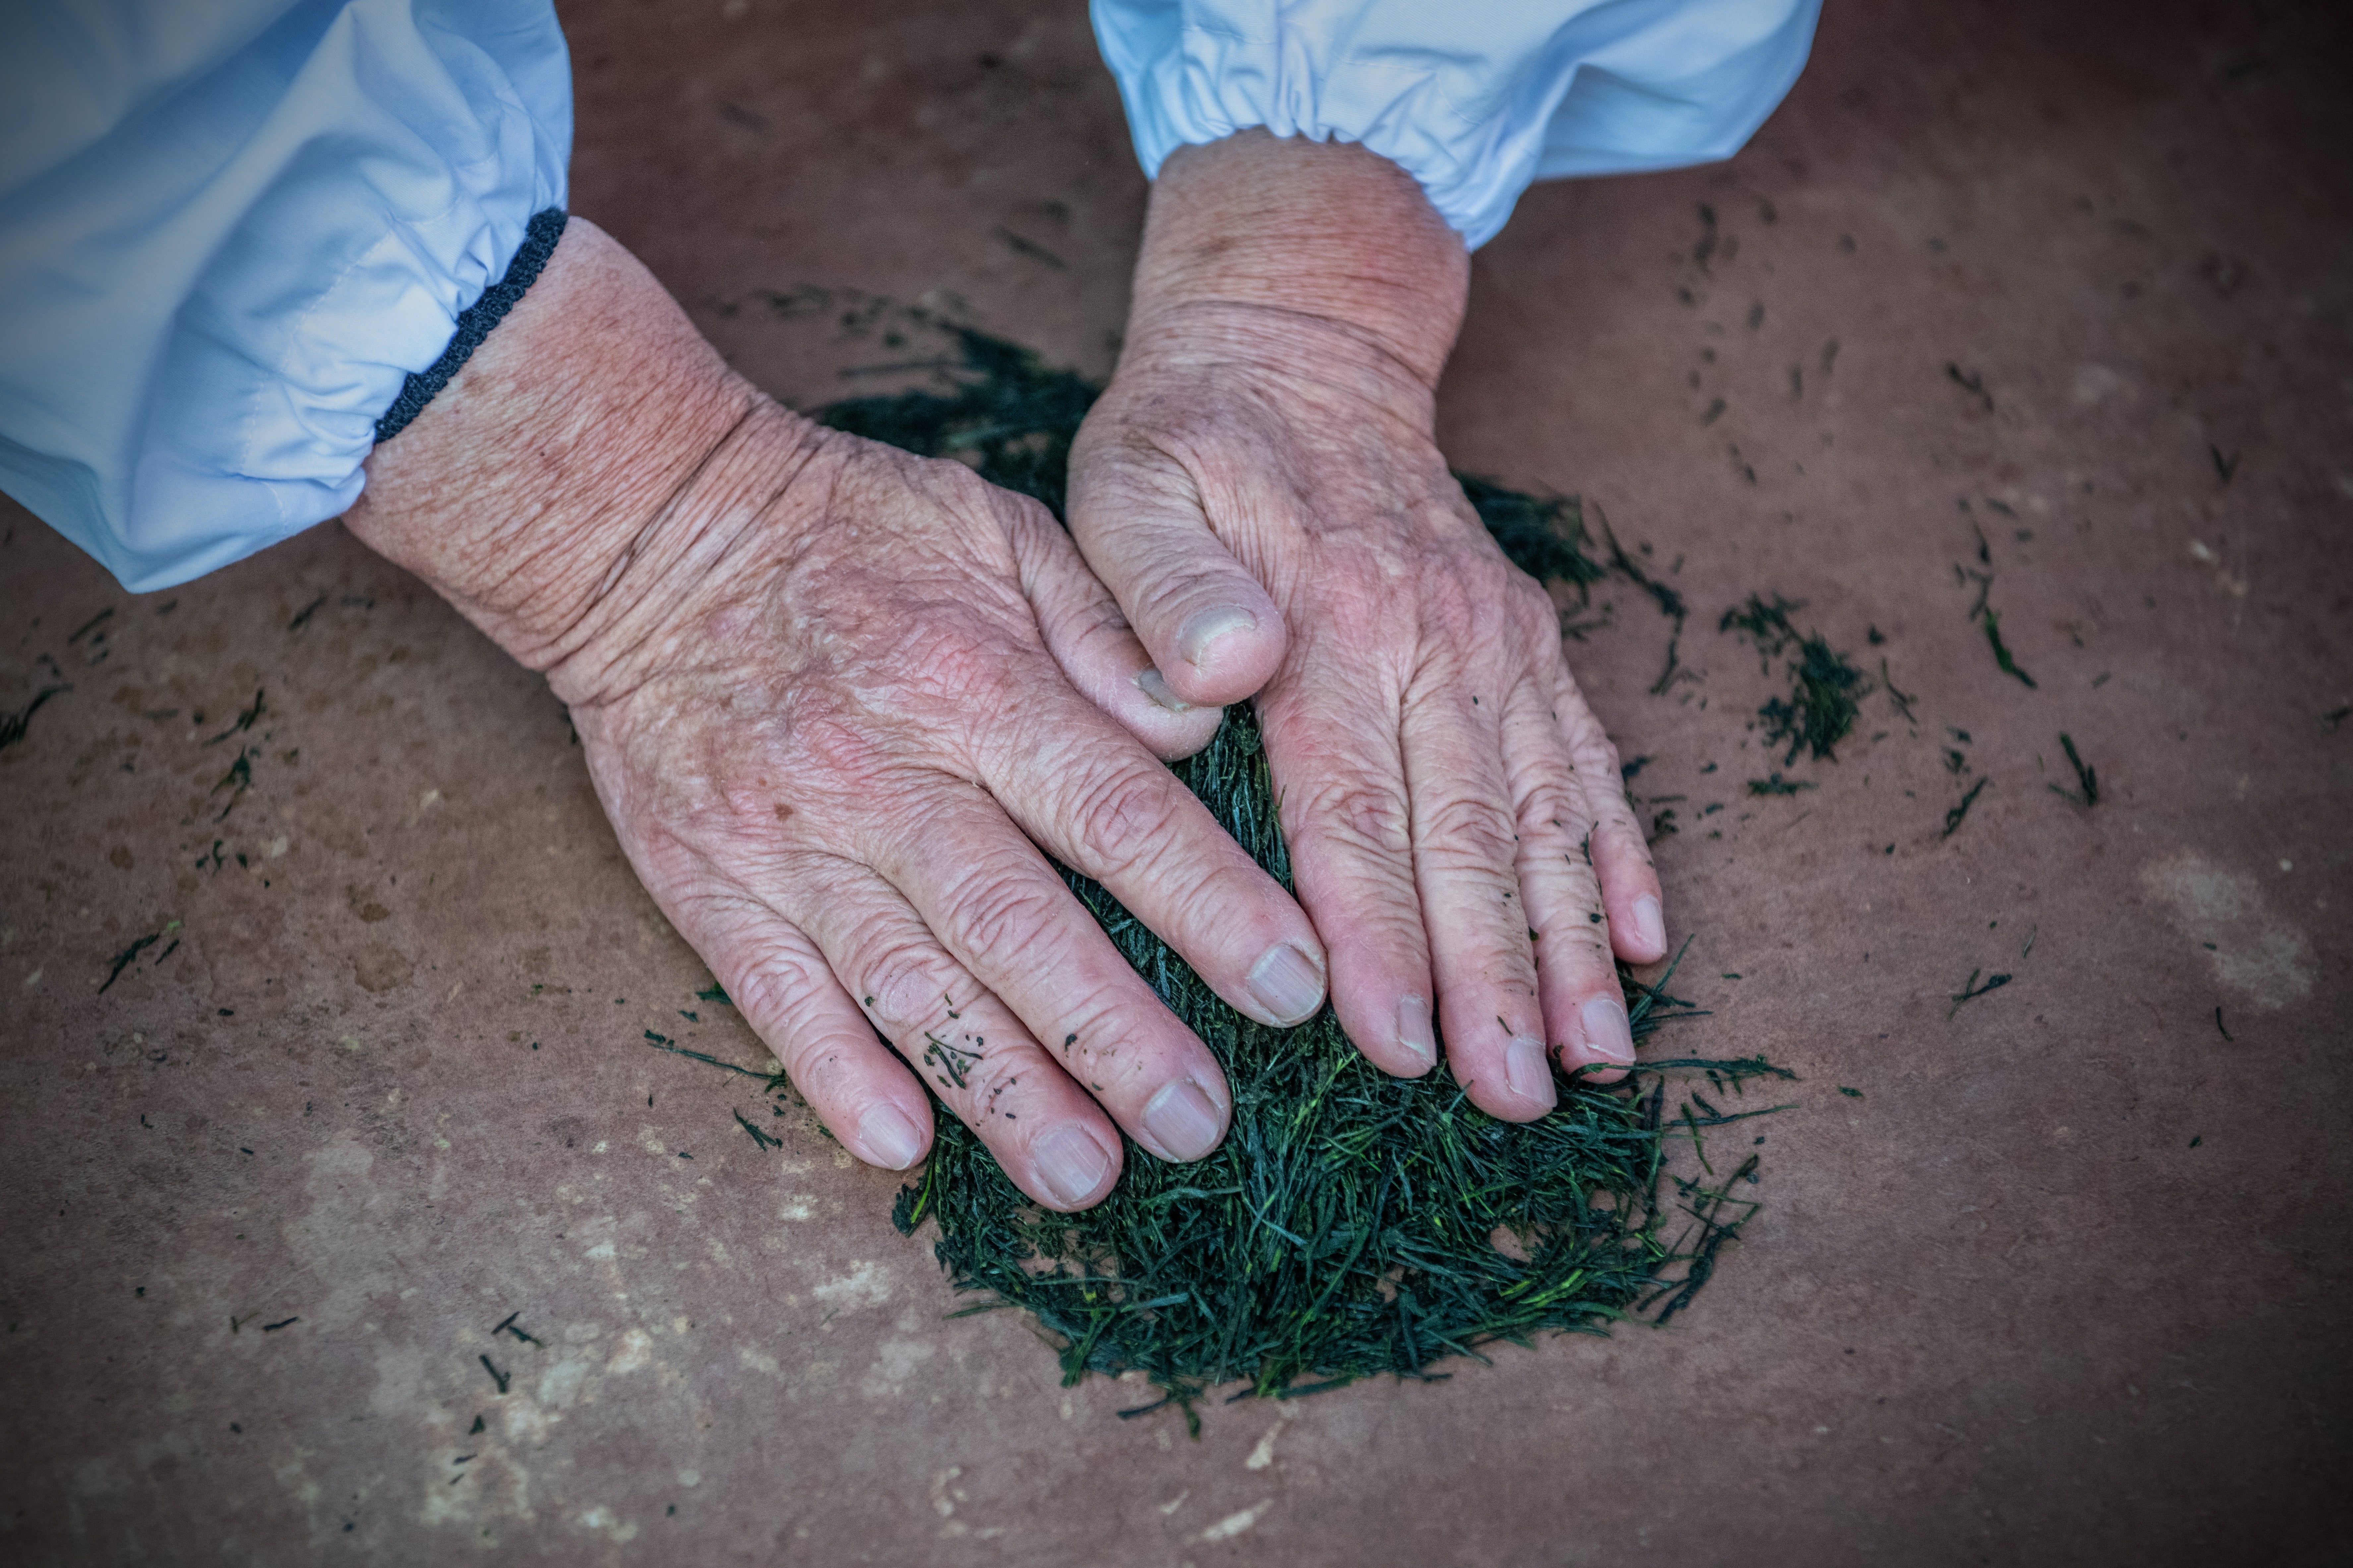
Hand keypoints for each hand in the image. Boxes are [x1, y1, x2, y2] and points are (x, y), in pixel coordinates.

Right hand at [347, 220, 1328, 1208]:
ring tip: (1087, 1178)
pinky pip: (775, 997)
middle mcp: (887, 776)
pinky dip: (836, 1076)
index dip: (1213, 908)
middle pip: (1021, 929)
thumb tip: (1199, 727)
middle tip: (1202, 1128)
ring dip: (1001, 1091)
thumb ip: (1112, 629)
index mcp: (975, 685)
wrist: (651, 532)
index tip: (1296, 986)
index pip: (1118, 816)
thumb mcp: (1003, 533)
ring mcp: (792, 841)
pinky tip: (904, 1151)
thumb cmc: (855, 533)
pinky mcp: (710, 884)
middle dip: (1119, 1040)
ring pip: (910, 986)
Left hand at [1068, 133, 1666, 1120]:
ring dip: (1572, 944)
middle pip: (1469, 838)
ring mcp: (1498, 646)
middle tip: (1511, 1097)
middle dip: (1495, 978)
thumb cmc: (1193, 438)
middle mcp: (1439, 642)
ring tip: (1598, 1059)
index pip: (1358, 811)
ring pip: (1548, 818)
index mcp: (1338, 624)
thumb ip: (1161, 582)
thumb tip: (1220, 670)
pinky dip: (1620, 855)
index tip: (1400, 1045)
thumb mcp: (1132, 484)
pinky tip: (1645, 943)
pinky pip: (1590, 762)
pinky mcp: (1527, 645)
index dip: (1380, 937)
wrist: (1300, 346)